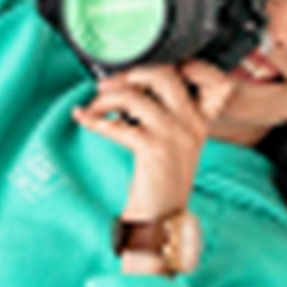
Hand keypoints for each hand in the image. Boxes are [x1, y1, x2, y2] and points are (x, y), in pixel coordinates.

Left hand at [72, 60, 238, 218]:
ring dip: (106, 100)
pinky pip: (119, 126)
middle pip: (164, 75)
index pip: (203, 80)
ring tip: (92, 108)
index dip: (179, 67)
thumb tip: (128, 87)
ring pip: (135, 97)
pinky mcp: (154, 149)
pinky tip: (83, 119)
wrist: (161, 219)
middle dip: (130, 74)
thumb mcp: (173, 145)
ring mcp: (175, 134)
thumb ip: (162, 116)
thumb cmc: (160, 182)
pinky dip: (95, 121)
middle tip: (106, 84)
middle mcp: (191, 123)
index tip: (144, 71)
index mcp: (198, 120)